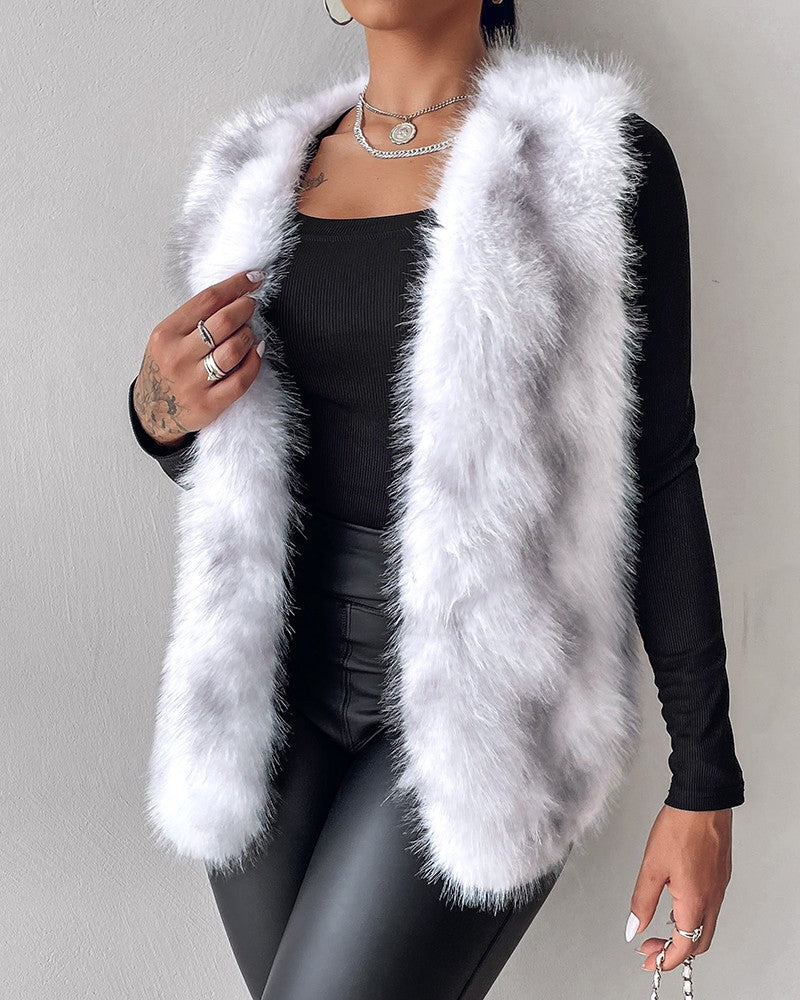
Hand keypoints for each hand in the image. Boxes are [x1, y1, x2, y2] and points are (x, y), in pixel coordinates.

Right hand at [132, 269, 266, 446]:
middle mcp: (177, 357)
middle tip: (251, 305)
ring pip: (234, 349)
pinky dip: (254, 362)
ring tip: (249, 332)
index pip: (207, 299)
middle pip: (224, 322)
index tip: (254, 278)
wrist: (152, 411)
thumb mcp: (168, 338)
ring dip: (249, 335)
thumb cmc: (165, 369)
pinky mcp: (208, 404)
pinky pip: (241, 380)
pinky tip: (256, 353)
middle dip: (245, 308)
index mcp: (166, 334)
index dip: (235, 285)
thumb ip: (194, 319)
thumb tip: (233, 294)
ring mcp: (193, 382)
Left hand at [626, 804, 732, 972]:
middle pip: (698, 943)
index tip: (648, 960)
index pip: (683, 948)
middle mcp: (712, 899)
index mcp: (695, 902)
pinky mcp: (720, 875)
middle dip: (674, 952)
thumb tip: (634, 928)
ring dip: (684, 935)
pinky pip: (710, 908)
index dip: (664, 959)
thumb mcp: (652, 867)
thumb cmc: (680, 827)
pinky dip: (693, 917)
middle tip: (651, 948)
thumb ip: (642, 902)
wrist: (703, 801)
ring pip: (706, 926)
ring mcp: (719, 888)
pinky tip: (677, 905)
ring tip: (661, 929)